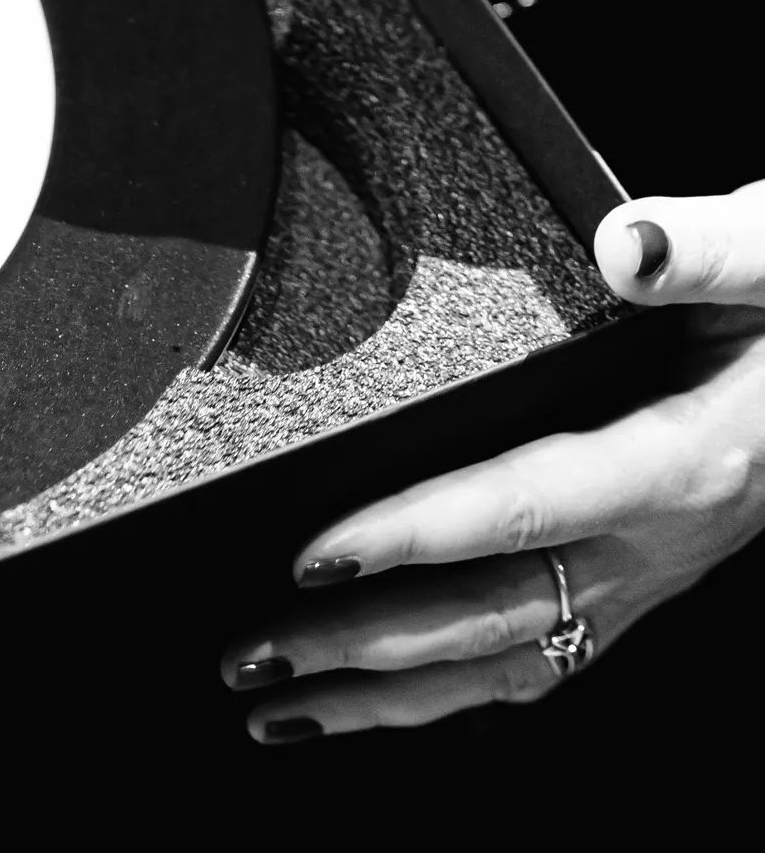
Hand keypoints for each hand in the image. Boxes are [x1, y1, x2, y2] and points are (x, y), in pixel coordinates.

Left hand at [221, 191, 764, 738]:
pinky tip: (378, 705)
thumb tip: (628, 243)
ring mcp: (644, 580)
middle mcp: (659, 543)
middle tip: (250, 655)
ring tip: (275, 710)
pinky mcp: (632, 589)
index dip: (417, 537)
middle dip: (361, 644)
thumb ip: (704, 250)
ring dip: (384, 696)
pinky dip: (447, 692)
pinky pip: (535, 661)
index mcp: (681, 463)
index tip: (317, 556)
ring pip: (504, 663)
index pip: (526, 508)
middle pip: (490, 614)